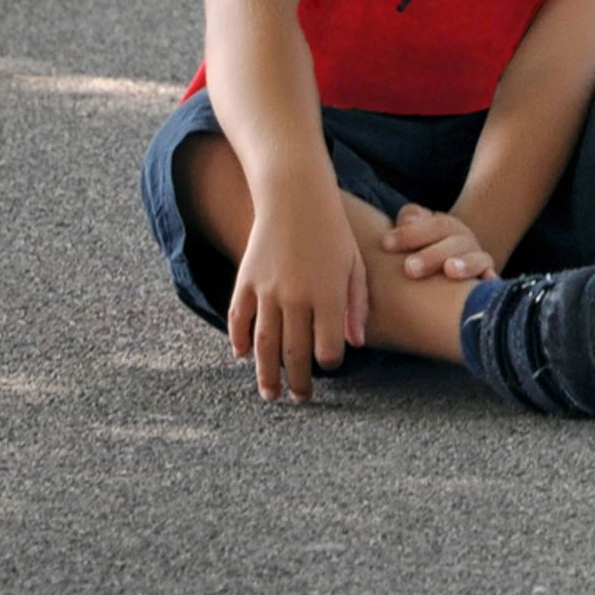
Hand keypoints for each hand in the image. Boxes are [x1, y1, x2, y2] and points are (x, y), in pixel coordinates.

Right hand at [228, 177, 369, 402]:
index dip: (329, 363)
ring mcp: (267, 290)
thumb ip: (356, 306)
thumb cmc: (332, 231)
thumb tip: (355, 344)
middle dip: (299, 381)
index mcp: (328, 295)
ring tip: (270, 395)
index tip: (329, 365)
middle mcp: (297, 297)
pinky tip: (243, 356)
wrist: (294, 196)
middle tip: (300, 398)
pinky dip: (238, 339)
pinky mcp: (245, 280)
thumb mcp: (354, 265)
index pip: (328, 348)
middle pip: (295, 353)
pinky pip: (239, 318)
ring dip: (267, 375)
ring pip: (265, 344)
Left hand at [381, 203, 494, 282]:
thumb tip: (409, 220)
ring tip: (449, 270)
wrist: (451, 262)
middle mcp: (464, 240)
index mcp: (444, 226)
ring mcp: (477, 258)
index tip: (386, 244)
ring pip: (476, 259)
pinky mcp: (487, 277)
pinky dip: (490, 279)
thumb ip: (410, 221)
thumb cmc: (421, 249)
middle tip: (409, 269)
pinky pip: (492, 278)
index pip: (431, 225)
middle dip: (431, 255)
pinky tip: (486, 281)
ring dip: (464, 264)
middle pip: (452, 242)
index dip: (410, 233)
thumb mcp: (414, 232)